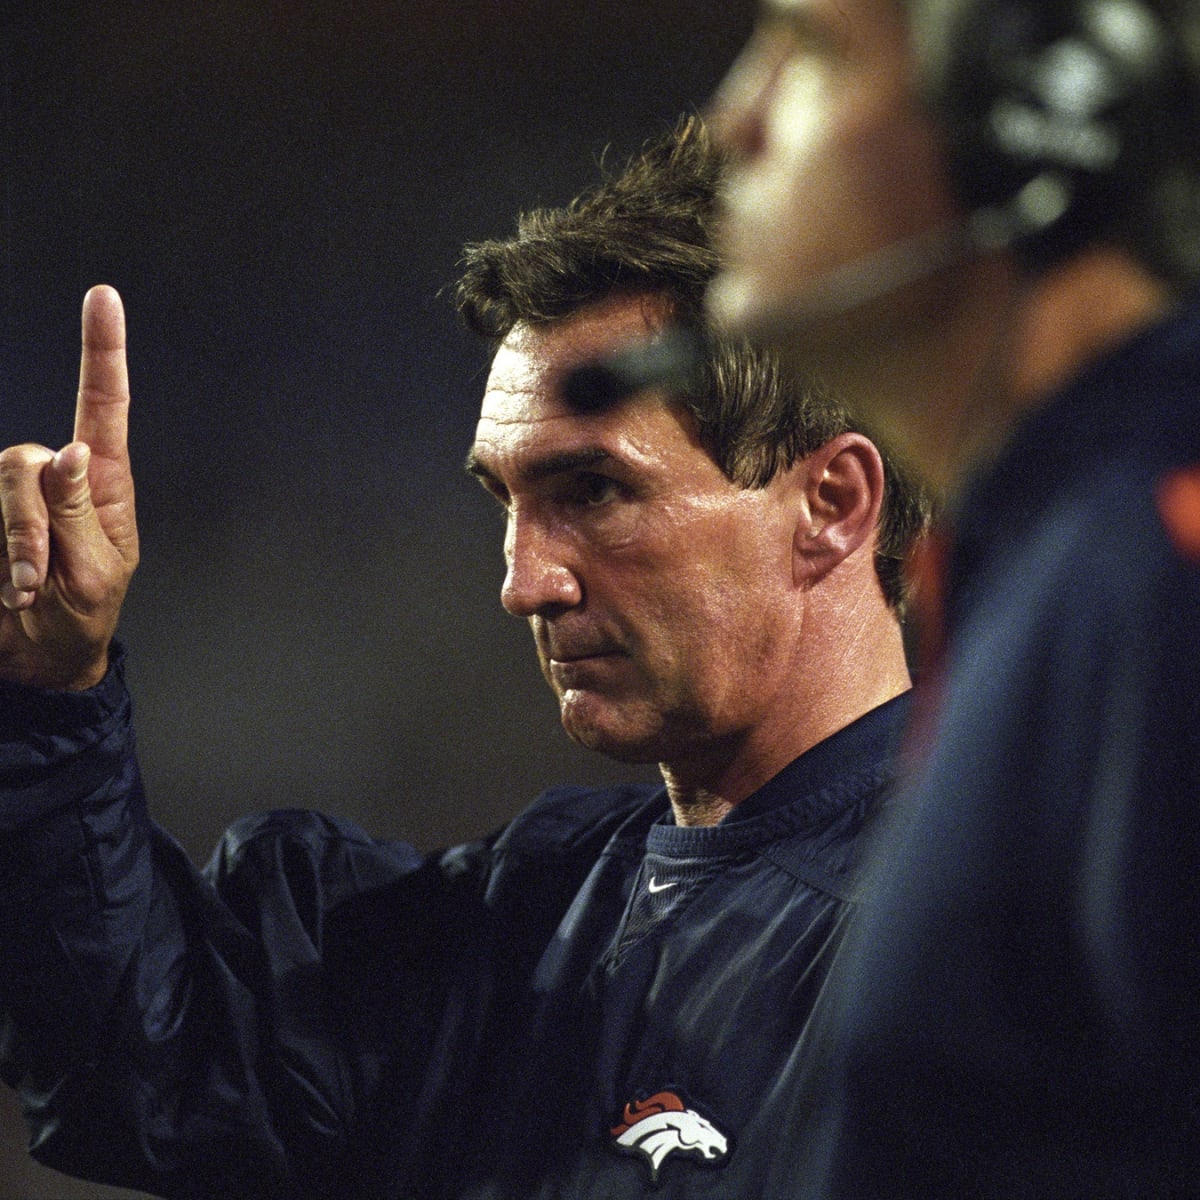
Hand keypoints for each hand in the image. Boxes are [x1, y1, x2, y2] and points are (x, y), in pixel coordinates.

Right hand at [0, 286, 138, 689]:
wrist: (39, 655)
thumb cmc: (80, 616)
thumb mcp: (92, 573)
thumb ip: (77, 512)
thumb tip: (70, 451)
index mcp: (103, 485)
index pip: (103, 406)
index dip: (102, 350)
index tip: (103, 296)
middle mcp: (56, 477)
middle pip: (25, 459)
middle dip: (28, 523)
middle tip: (38, 578)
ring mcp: (13, 496)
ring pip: (0, 482)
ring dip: (14, 544)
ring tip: (26, 589)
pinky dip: (0, 551)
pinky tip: (11, 586)